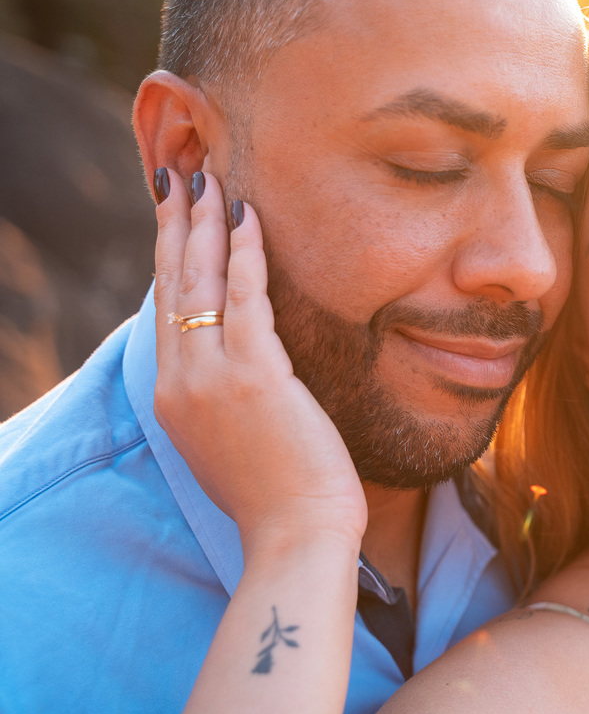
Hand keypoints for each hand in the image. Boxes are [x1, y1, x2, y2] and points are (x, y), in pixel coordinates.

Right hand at [152, 168, 366, 553]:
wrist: (296, 536)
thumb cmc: (279, 496)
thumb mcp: (231, 443)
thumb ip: (222, 398)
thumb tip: (239, 366)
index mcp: (174, 397)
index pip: (167, 311)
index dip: (169, 260)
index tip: (173, 220)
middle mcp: (181, 380)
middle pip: (172, 285)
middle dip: (176, 226)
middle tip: (179, 177)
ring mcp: (212, 377)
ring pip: (200, 282)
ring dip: (205, 225)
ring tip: (209, 179)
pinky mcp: (253, 375)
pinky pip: (246, 297)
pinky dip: (246, 253)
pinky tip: (249, 217)